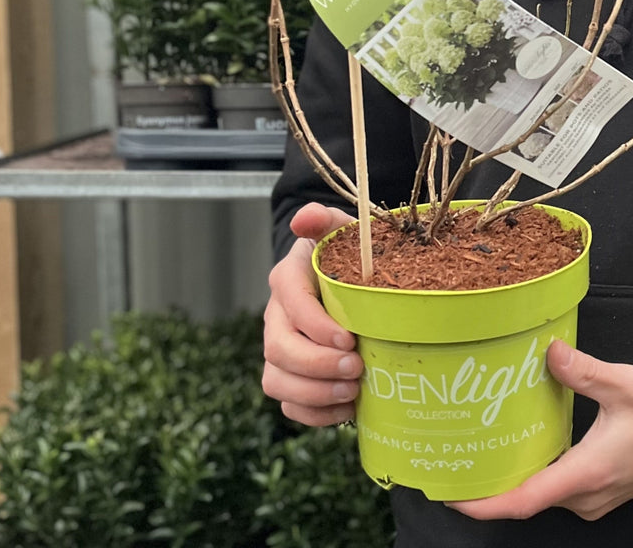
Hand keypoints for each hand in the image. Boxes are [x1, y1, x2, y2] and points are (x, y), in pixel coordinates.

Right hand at [262, 202, 361, 425]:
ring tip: (353, 392)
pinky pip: (288, 405)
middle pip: (278, 349)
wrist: (344, 279)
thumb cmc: (345, 254)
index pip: (291, 303)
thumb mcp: (341, 230)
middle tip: (356, 368)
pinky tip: (347, 409)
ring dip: (314, 394)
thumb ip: (325, 220)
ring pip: (277, 381)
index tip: (350, 338)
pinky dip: (315, 414)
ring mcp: (279, 349)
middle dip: (317, 364)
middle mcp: (276, 316)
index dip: (316, 326)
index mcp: (287, 278)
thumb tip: (305, 218)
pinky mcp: (288, 376)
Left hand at [447, 340, 632, 521]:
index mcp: (589, 472)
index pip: (525, 500)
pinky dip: (535, 474)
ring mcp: (595, 497)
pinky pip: (558, 490)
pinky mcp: (600, 490)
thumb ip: (585, 371)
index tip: (454, 494)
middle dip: (491, 485)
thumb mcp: (626, 383)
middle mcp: (587, 494)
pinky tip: (522, 448)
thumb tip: (551, 353)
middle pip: (527, 499)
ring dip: (513, 479)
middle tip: (458, 459)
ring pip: (543, 495)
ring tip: (482, 451)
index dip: (486, 503)